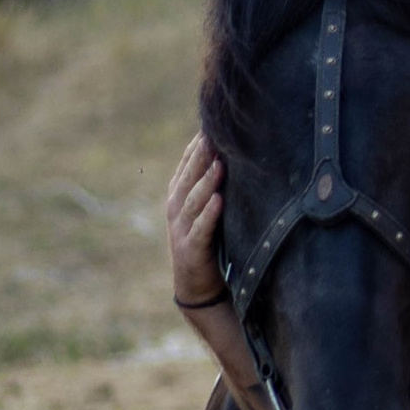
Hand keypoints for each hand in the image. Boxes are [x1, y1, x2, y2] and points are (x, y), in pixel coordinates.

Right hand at [167, 133, 228, 314]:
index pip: (187, 164)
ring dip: (206, 182)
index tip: (213, 124)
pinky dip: (209, 215)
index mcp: (179, 195)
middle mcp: (176, 209)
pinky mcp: (191, 249)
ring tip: (220, 164)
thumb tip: (232, 154)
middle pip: (189, 177)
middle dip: (201, 156)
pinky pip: (201, 229)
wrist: (196, 285)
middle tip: (214, 135)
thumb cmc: (207, 241)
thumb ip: (212, 184)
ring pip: (193, 200)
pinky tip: (218, 201)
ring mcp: (181, 229)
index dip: (197, 145)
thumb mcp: (206, 209)